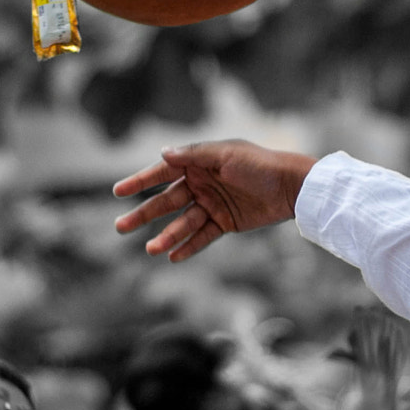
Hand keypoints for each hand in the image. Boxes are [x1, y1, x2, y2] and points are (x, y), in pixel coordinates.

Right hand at [112, 141, 318, 261]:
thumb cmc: (260, 164)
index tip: (118, 192)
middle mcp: (201, 184)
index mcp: (199, 164)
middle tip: (120, 227)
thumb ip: (194, 155)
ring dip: (167, 236)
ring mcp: (212, 205)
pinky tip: (173, 257)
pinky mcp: (225, 223)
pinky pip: (202, 236)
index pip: (162, 173)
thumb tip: (162, 152)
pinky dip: (188, 246)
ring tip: (151, 249)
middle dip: (144, 214)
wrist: (292, 187)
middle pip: (166, 202)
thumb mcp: (226, 154)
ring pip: (183, 223)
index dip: (140, 181)